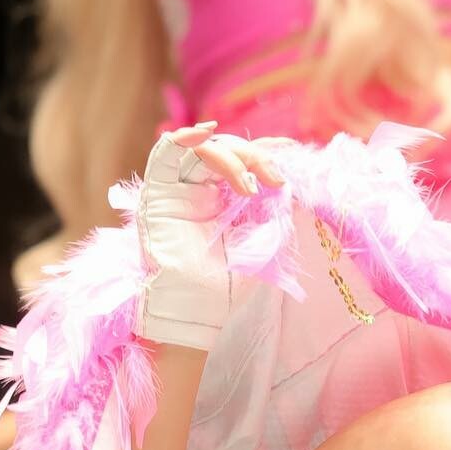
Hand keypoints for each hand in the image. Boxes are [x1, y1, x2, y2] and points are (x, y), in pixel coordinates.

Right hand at [133, 122, 284, 349]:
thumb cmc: (232, 287)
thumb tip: (289, 180)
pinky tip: (207, 136)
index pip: (242, 159)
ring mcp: (178, 190)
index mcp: (225, 199)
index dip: (264, 151)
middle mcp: (199, 190)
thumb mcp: (265, 242)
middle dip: (254, 157)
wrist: (202, 313)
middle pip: (225, 150)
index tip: (291, 153)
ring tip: (251, 186)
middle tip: (276, 181)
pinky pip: (167, 153)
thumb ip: (274, 211)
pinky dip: (188, 139)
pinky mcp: (159, 194)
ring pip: (202, 148)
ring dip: (232, 156)